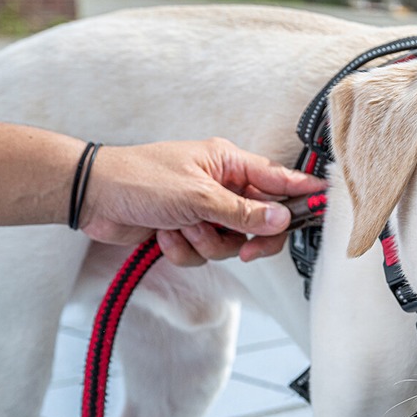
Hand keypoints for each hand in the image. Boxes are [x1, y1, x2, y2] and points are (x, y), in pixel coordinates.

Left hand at [77, 138, 326, 265]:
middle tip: (245, 251)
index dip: (303, 194)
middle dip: (248, 239)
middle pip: (261, 221)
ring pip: (232, 242)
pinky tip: (165, 236)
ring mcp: (206, 210)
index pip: (278, 180)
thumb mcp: (197, 197)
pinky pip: (205, 253)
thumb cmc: (139, 180)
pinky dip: (186, 250)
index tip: (324, 205)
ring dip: (207, 244)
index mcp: (229, 163)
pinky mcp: (188, 230)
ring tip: (182, 228)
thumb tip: (281, 219)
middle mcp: (222, 186)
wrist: (92, 198)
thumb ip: (243, 212)